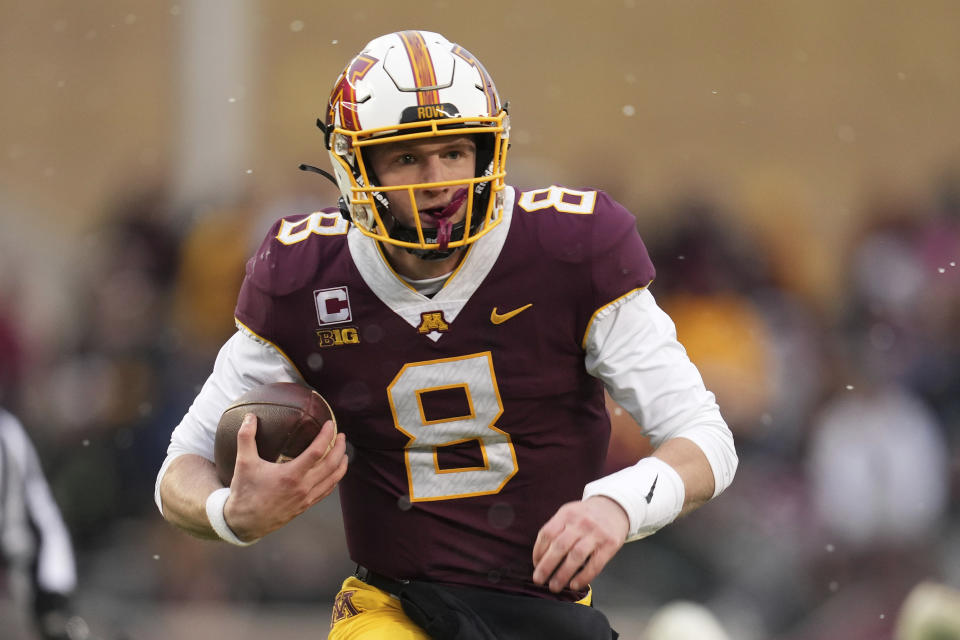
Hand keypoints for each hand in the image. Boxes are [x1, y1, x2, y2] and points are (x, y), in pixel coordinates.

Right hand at [223, 413, 347, 540]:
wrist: (244, 523)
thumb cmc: (245, 493)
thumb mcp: (243, 463)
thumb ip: (246, 437)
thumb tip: (250, 416)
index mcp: (291, 475)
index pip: (317, 451)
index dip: (327, 436)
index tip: (331, 424)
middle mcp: (303, 487)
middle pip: (331, 465)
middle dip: (340, 448)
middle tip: (342, 435)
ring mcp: (306, 498)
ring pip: (333, 480)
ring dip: (341, 464)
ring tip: (344, 452)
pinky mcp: (305, 506)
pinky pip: (326, 491)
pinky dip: (334, 479)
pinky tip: (334, 473)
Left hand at [532, 496, 628, 592]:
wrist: (615, 507)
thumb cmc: (588, 515)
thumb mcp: (570, 513)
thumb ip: (557, 529)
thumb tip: (542, 556)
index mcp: (567, 514)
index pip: (547, 533)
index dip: (539, 551)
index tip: (536, 564)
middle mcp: (580, 522)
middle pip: (559, 546)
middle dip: (546, 566)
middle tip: (539, 579)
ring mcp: (596, 533)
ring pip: (575, 556)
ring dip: (562, 574)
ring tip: (555, 586)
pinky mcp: (610, 544)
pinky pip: (594, 564)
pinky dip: (583, 577)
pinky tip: (574, 585)